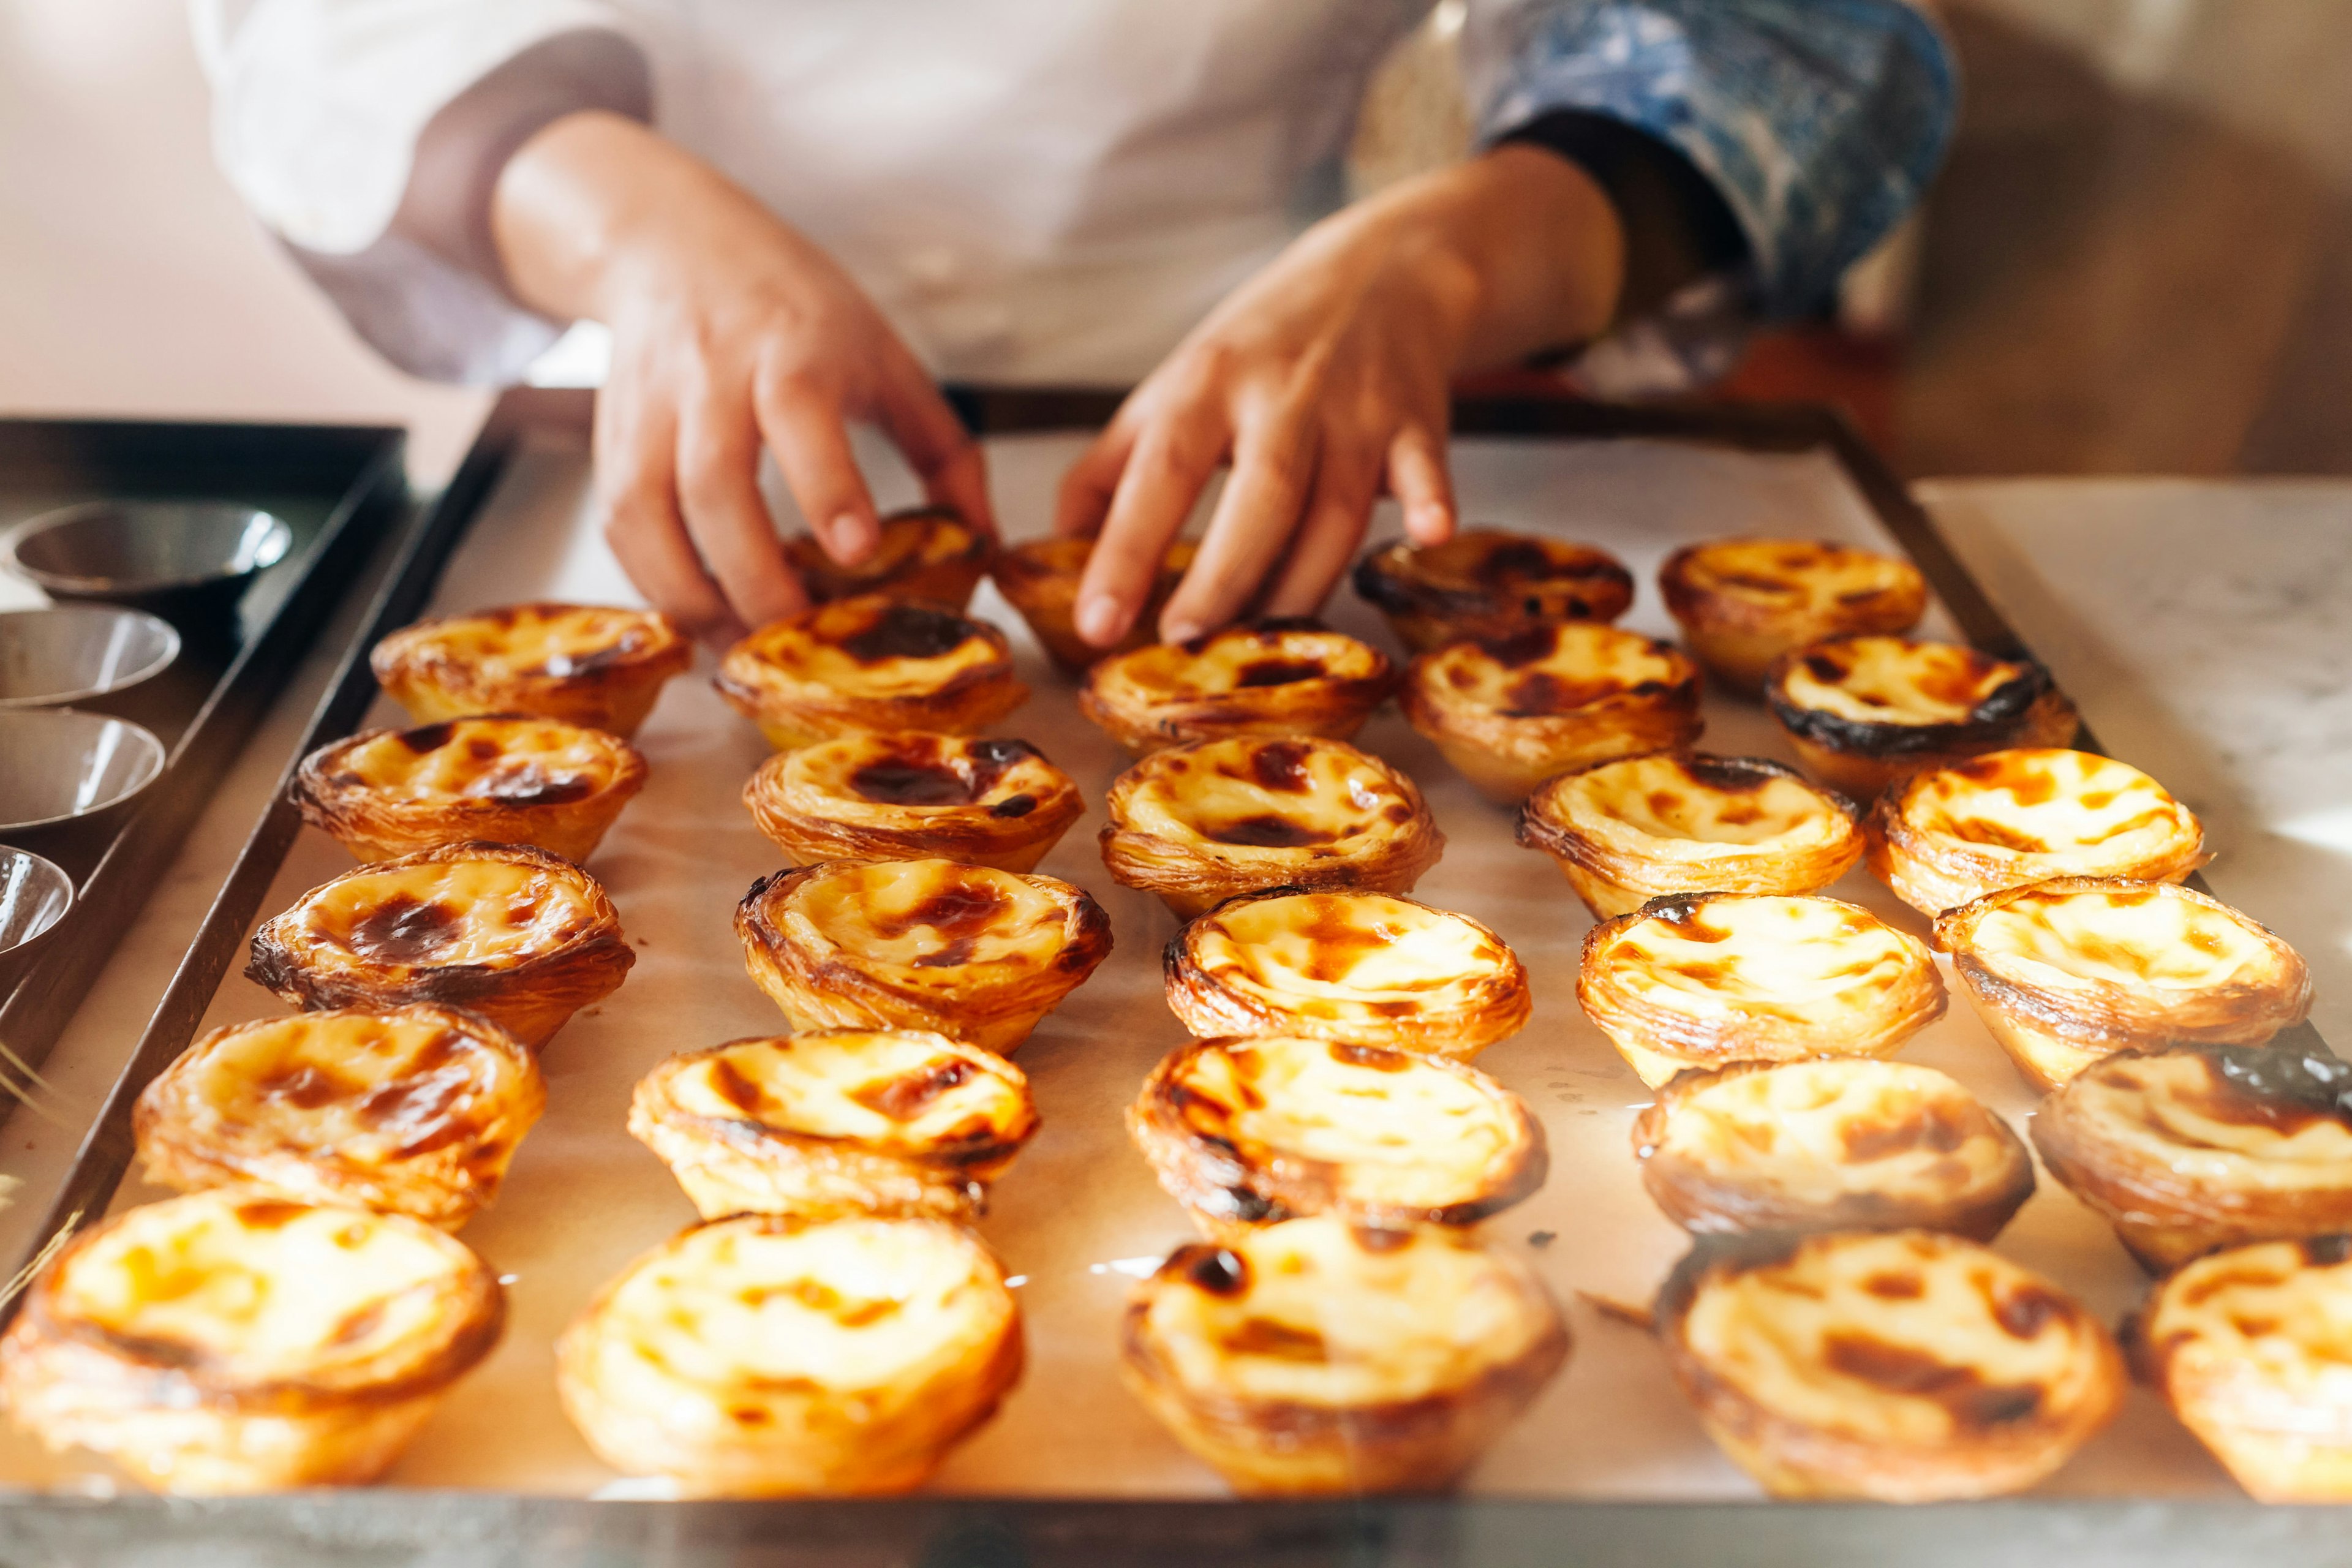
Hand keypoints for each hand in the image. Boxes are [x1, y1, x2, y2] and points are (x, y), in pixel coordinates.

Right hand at [492, 113, 991, 643]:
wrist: (672, 243)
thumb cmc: (792, 305)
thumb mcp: (884, 354)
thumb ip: (943, 446)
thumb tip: (985, 541)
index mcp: (794, 346)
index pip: (800, 412)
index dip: (826, 485)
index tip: (855, 551)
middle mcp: (713, 372)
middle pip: (716, 483)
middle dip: (753, 575)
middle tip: (795, 637)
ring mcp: (653, 405)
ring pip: (649, 511)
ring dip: (692, 594)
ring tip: (742, 647)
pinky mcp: (611, 437)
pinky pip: (619, 522)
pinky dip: (652, 581)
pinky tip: (696, 615)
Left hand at [1056, 145, 1623, 646]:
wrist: (1383, 270)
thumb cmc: (1263, 343)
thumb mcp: (1175, 383)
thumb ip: (1111, 467)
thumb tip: (1057, 548)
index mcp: (1206, 384)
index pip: (1159, 472)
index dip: (1125, 551)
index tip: (1097, 622)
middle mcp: (1282, 395)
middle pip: (1261, 498)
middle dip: (1224, 577)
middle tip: (1185, 642)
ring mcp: (1356, 410)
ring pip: (1336, 513)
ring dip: (1301, 584)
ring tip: (1263, 643)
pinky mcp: (1418, 422)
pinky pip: (1427, 470)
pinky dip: (1431, 502)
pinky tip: (1429, 534)